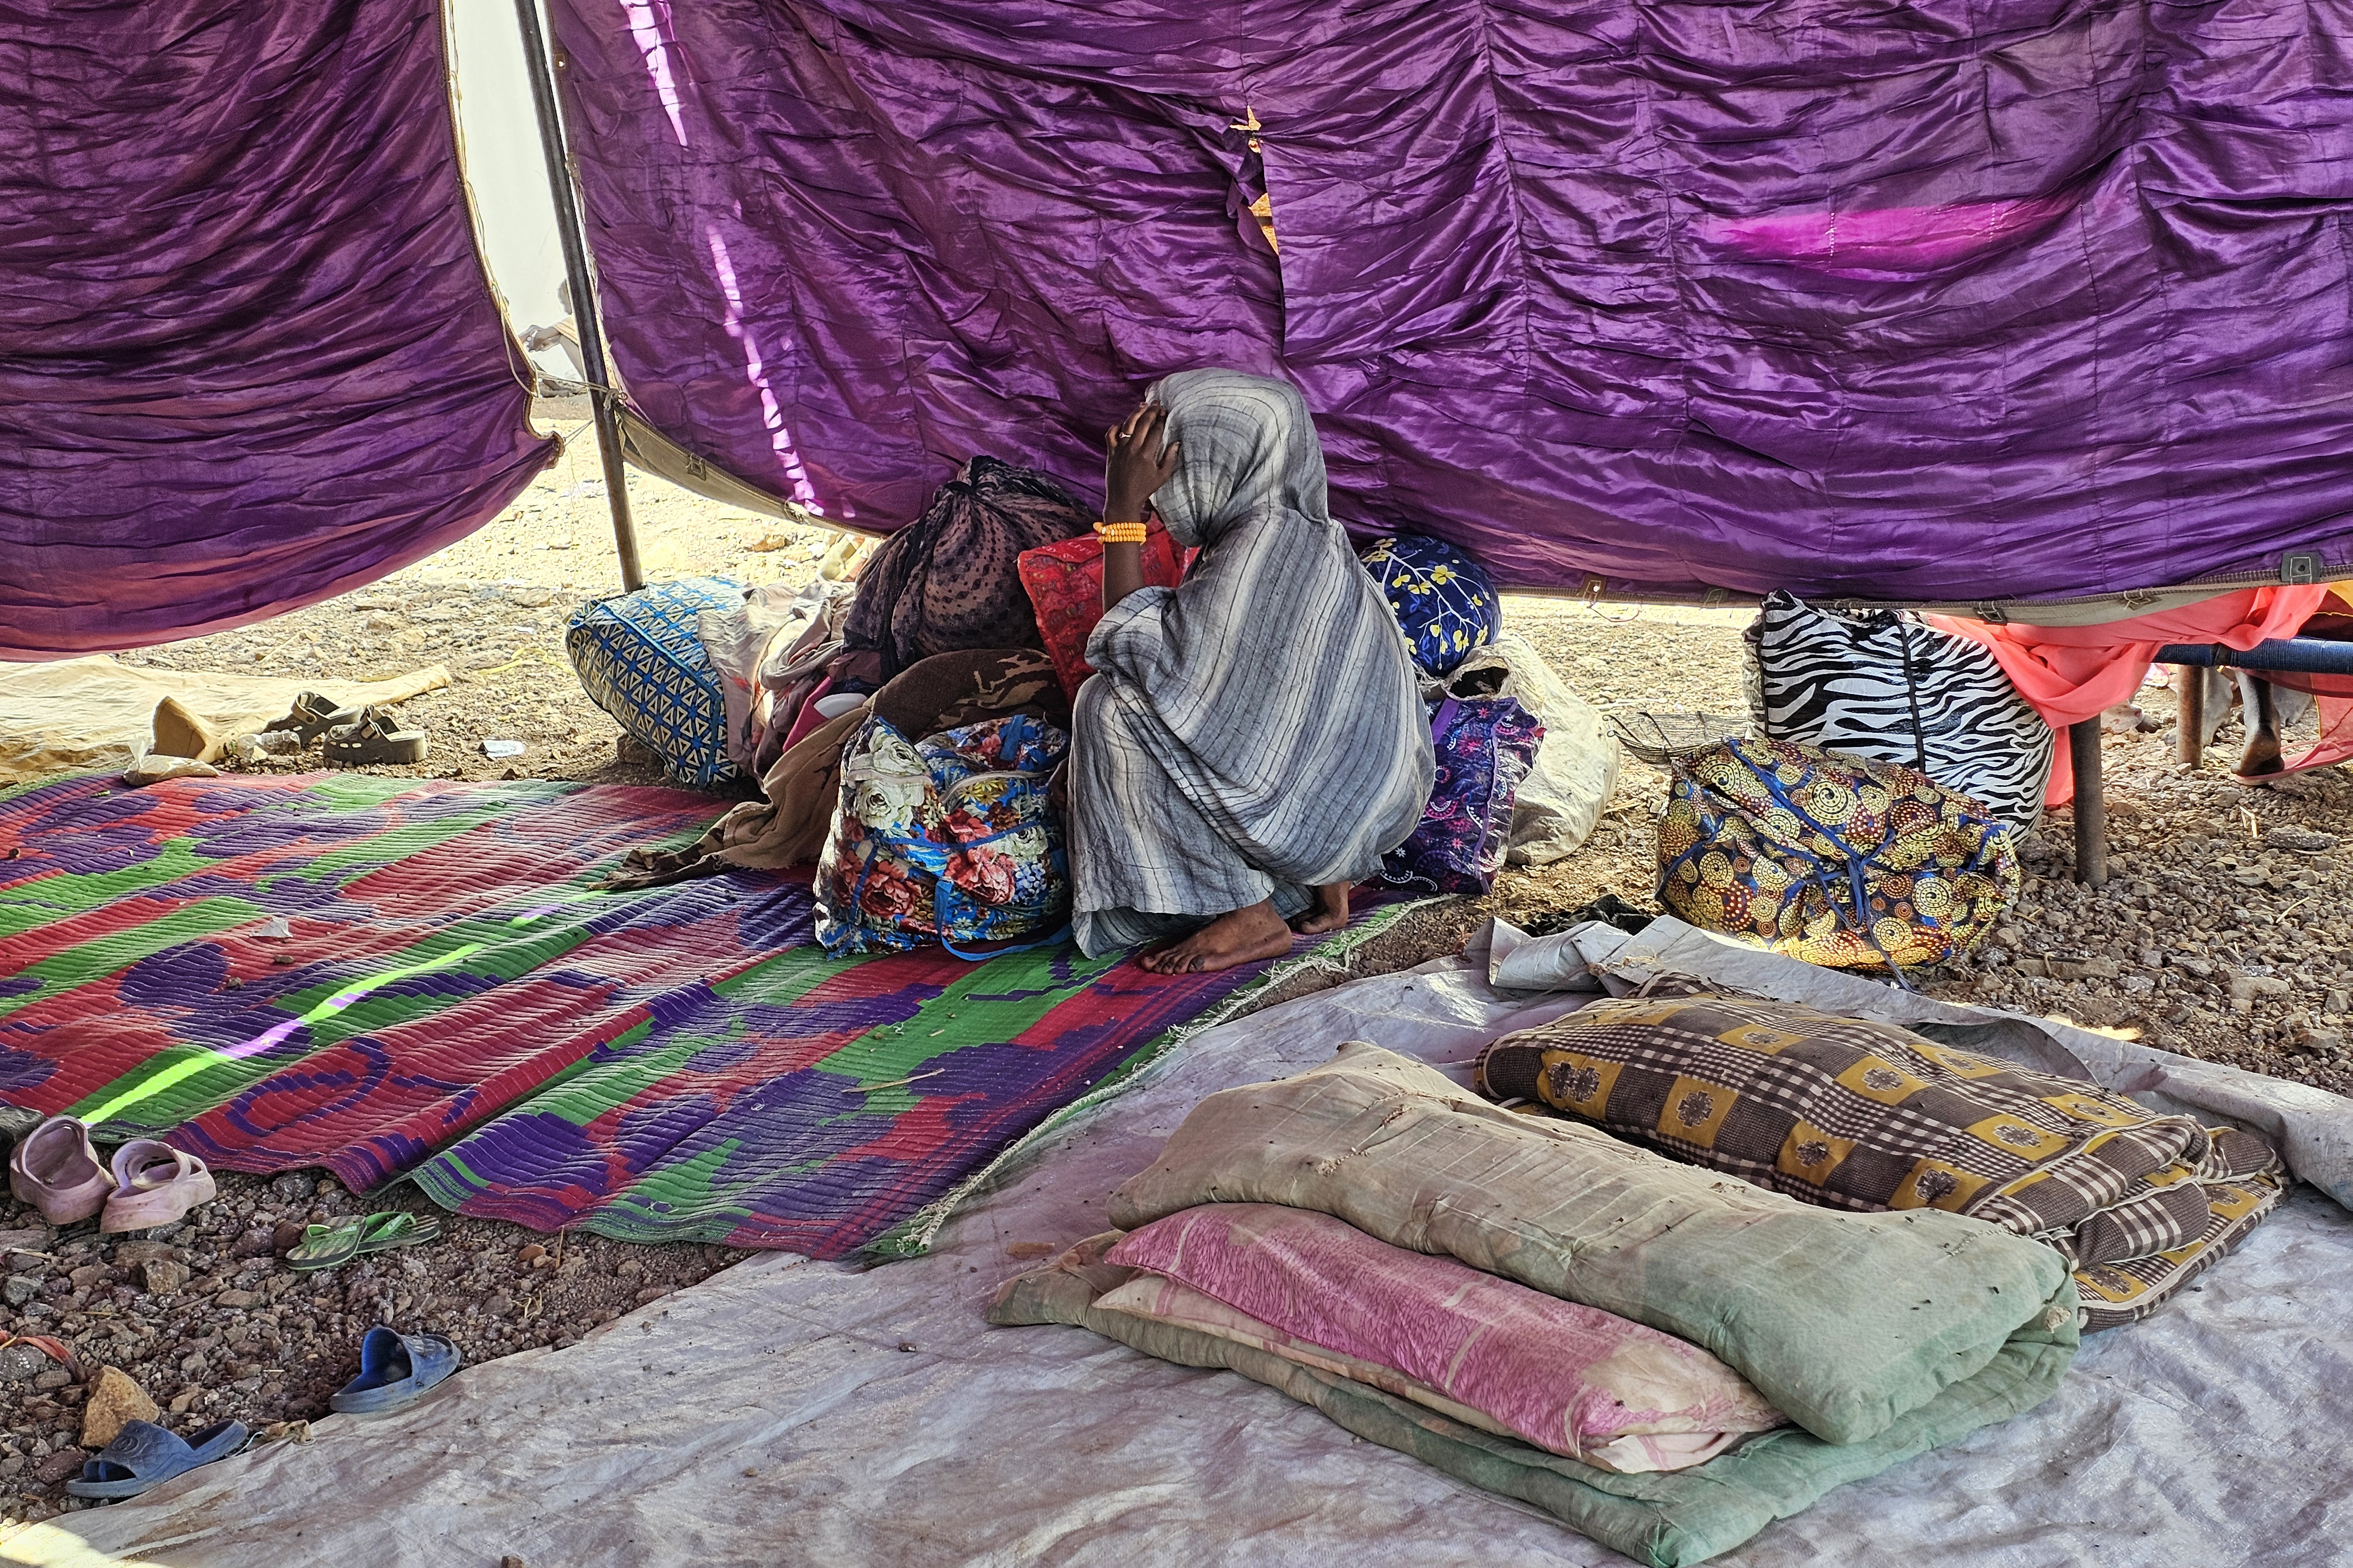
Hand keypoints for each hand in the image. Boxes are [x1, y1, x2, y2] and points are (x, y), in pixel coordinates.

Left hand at [1104, 402, 1179, 522]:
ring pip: (1127, 425)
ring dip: (1136, 413)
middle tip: (1157, 404)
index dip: (1162, 419)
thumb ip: (1170, 459)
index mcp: (1147, 454)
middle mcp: (1133, 449)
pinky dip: (1115, 427)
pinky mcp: (1111, 452)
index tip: (1165, 412)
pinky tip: (1121, 423)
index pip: (1156, 431)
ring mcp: (1120, 449)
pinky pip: (1110, 435)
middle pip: (1143, 423)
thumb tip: (1177, 443)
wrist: (1123, 499)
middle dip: (1151, 411)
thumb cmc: (1144, 489)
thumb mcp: (1162, 476)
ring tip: (1143, 405)